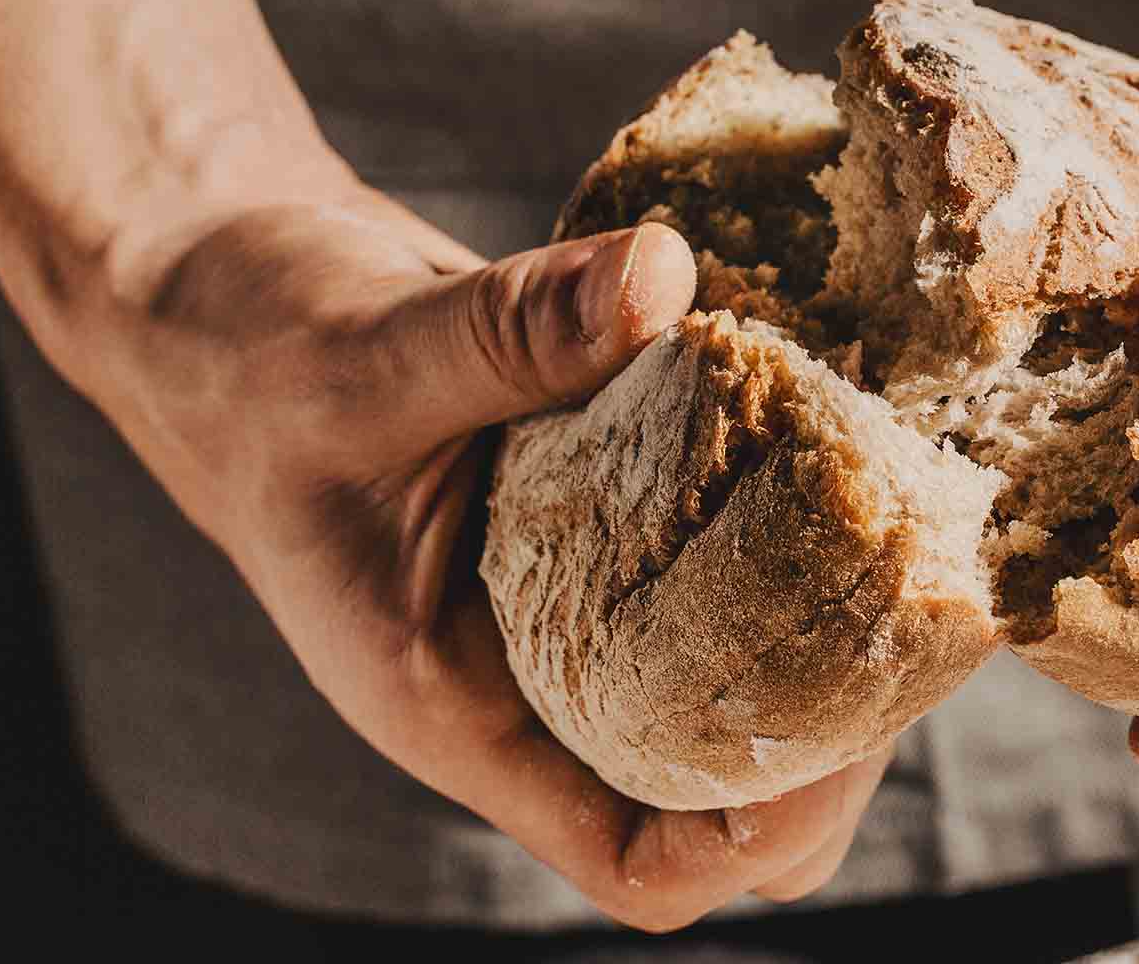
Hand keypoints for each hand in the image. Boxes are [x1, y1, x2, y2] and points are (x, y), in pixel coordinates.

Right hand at [99, 187, 886, 928]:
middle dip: (834, 731)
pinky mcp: (612, 524)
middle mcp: (541, 681)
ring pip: (740, 680)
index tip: (853, 719)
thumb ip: (509, 331)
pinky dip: (791, 522)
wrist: (229, 305)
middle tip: (909, 603)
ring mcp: (583, 607)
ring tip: (900, 521)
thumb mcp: (365, 353)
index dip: (759, 828)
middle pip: (727, 795)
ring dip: (829, 623)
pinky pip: (725, 561)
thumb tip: (663, 279)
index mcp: (467, 709)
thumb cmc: (255, 362)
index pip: (640, 858)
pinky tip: (846, 435)